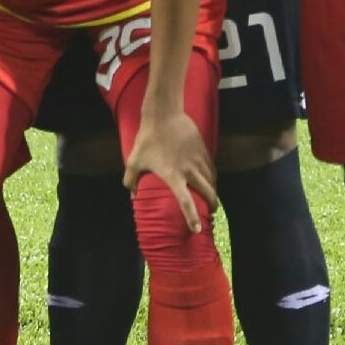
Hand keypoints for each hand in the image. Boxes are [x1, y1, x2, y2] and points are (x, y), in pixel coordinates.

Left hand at [123, 105, 216, 233]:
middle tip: (211, 212)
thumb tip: (132, 196)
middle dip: (212, 205)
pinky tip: (211, 180)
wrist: (164, 114)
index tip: (197, 229)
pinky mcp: (204, 150)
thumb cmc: (147, 139)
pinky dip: (213, 177)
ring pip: (212, 180)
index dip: (191, 217)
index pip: (185, 202)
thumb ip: (131, 180)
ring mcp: (198, 160)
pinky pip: (212, 168)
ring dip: (213, 191)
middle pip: (207, 193)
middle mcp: (189, 170)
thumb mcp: (134, 160)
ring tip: (212, 198)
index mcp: (172, 176)